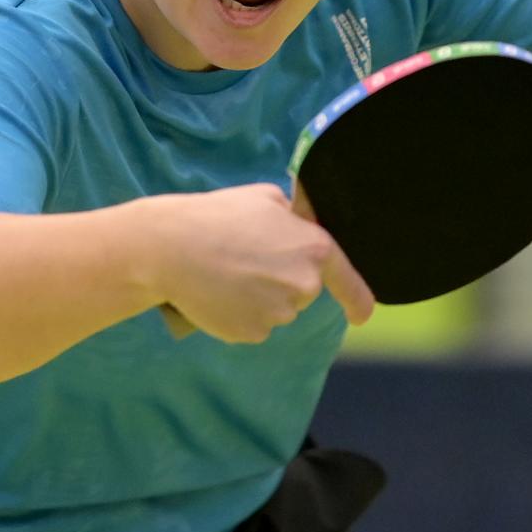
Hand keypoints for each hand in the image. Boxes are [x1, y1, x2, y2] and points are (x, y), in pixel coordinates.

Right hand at [150, 183, 373, 342]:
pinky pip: (253, 326)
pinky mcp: (252, 332)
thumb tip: (306, 219)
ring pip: (277, 310)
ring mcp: (279, 312)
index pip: (348, 281)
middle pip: (302, 291)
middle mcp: (303, 284)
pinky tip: (218, 293)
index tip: (362, 316)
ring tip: (226, 273)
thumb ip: (295, 214)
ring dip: (258, 298)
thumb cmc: (216, 216)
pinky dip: (239, 314)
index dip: (357, 301)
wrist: (169, 247)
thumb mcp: (264, 198)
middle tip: (245, 259)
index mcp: (313, 249)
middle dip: (281, 279)